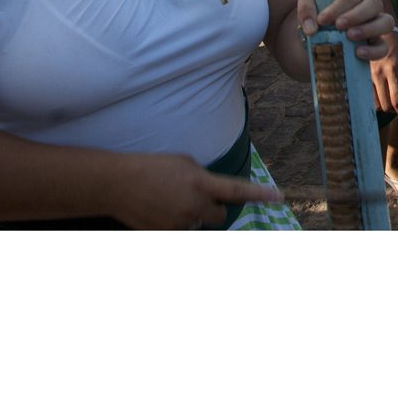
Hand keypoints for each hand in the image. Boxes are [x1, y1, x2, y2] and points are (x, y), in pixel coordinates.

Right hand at [110, 153, 280, 228]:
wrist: (118, 184)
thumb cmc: (153, 166)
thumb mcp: (185, 163)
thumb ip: (205, 179)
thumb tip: (215, 192)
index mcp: (201, 183)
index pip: (238, 191)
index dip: (260, 195)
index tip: (279, 197)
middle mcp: (194, 205)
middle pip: (221, 216)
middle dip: (215, 208)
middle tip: (199, 196)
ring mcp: (180, 223)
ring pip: (199, 224)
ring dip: (193, 215)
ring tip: (170, 200)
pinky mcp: (166, 234)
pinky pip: (182, 230)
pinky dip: (177, 222)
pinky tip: (162, 209)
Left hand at [300, 0, 396, 60]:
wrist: (318, 43)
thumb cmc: (317, 19)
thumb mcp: (307, 8)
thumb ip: (306, 10)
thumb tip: (311, 29)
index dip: (338, 6)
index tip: (322, 20)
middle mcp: (369, 7)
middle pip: (375, 3)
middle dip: (357, 14)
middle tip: (339, 25)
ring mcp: (376, 26)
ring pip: (387, 22)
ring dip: (370, 28)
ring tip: (350, 36)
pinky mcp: (377, 46)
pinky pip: (383, 47)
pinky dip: (373, 50)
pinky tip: (358, 53)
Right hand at [368, 30, 397, 117]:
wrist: (377, 30)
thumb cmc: (397, 47)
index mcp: (393, 69)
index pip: (397, 99)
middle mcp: (378, 73)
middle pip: (385, 104)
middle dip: (394, 109)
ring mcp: (366, 75)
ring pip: (375, 103)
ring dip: (384, 105)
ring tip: (390, 97)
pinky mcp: (359, 76)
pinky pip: (367, 96)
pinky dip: (375, 99)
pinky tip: (381, 92)